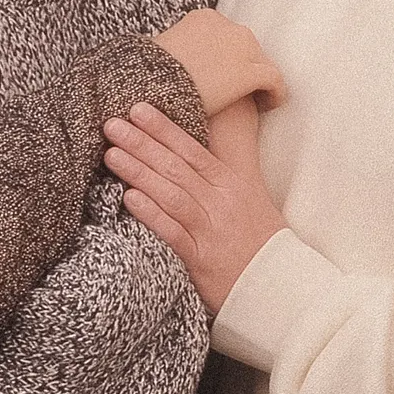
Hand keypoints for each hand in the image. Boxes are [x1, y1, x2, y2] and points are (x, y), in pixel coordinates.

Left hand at [103, 100, 286, 312]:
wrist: (281, 284)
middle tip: (113, 124)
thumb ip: (219, 174)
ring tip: (112, 154)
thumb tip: (187, 148)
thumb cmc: (260, 240)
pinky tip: (130, 199)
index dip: (164, 128)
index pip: (192, 149)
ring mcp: (211, 230)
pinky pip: (173, 233)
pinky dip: (151, 215)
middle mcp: (221, 202)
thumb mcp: (248, 198)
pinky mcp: (201, 259)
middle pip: (176, 167)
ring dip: (139, 173)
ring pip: (172, 195)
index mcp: (231, 183)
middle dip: (142, 143)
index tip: (138, 109)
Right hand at [153, 8, 286, 116]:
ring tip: (259, 99)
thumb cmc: (149, 77)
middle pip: (248, 46)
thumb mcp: (160, 52)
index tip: (227, 73)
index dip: (230, 56)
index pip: (227, 35)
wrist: (150, 91)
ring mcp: (241, 48)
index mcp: (204, 18)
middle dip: (247, 66)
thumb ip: (176, 51)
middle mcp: (227, 27)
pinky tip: (268, 106)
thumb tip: (174, 60)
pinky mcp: (250, 73)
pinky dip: (274, 94)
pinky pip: (274, 82)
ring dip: (262, 80)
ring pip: (263, 63)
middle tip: (245, 89)